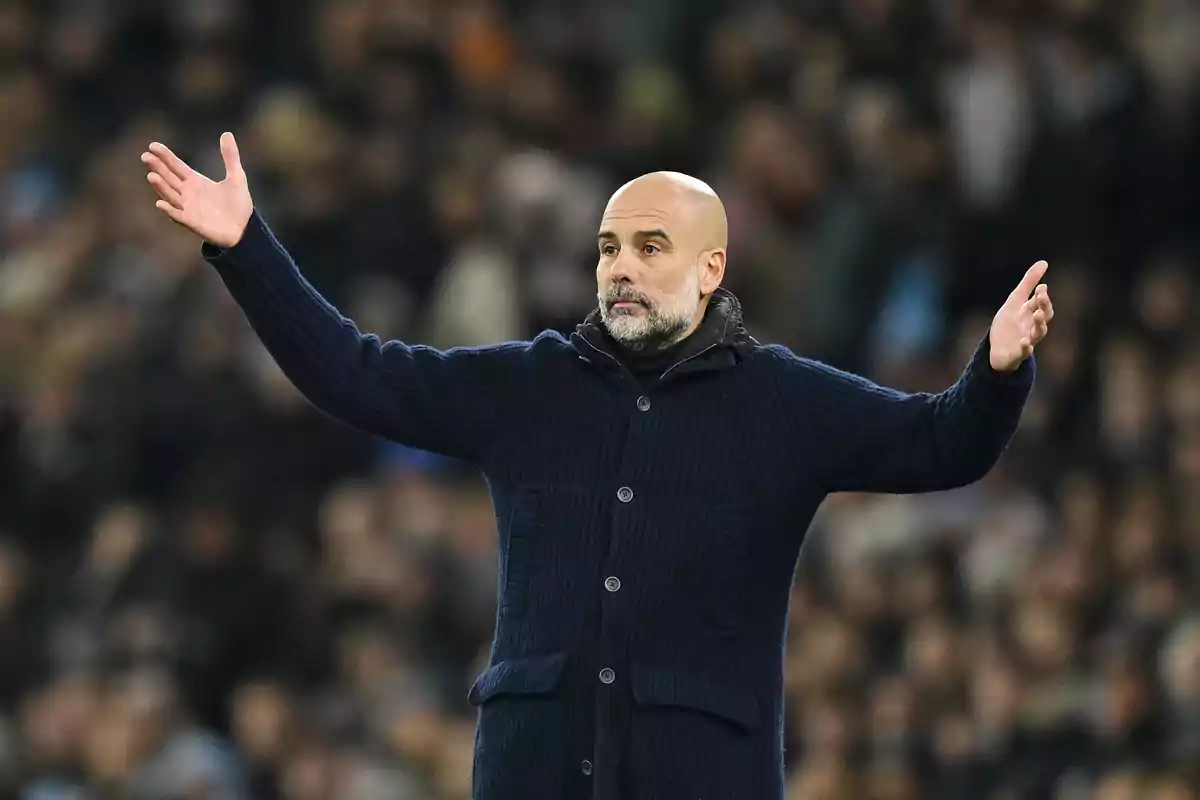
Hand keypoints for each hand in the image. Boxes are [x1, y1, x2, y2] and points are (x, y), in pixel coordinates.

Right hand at [141, 132, 252, 247]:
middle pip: (169, 178)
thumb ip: (230, 157)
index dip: (165, 156)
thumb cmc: (238, 205)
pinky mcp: (192, 223)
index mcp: (196, 182)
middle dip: (158, 168)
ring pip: (170, 195)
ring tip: (151, 175)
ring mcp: (188, 208)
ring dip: (160, 186)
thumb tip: (227, 133)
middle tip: (146, 156)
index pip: (176, 166)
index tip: (153, 146)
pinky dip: (169, 210)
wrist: (245, 230)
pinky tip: (160, 204)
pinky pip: (178, 216)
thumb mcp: (237, 177)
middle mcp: (188, 194)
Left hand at [989, 260, 1053, 371]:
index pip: (1041, 304)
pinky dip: (1025, 347)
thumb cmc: (1009, 324)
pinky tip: (1024, 341)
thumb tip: (1044, 262)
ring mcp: (1027, 340)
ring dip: (1039, 324)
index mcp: (1032, 314)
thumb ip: (1028, 283)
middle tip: (1041, 297)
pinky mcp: (1017, 354)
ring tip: (1037, 314)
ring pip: (1038, 333)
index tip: (1040, 288)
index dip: (1042, 296)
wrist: (996, 348)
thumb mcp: (1015, 301)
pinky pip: (1024, 352)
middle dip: (1044, 307)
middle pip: (1044, 317)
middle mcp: (1032, 327)